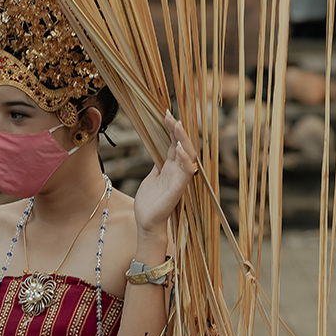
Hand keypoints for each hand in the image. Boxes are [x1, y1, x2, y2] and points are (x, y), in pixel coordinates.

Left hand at [133, 111, 198, 237]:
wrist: (146, 221)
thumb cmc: (149, 201)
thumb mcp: (152, 176)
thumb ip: (158, 164)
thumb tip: (157, 149)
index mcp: (170, 166)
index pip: (173, 143)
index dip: (171, 129)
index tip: (166, 114)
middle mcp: (177, 170)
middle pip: (182, 145)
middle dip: (177, 130)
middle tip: (170, 116)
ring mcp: (180, 178)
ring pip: (188, 155)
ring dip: (182, 140)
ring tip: (177, 126)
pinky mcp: (180, 188)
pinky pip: (187, 171)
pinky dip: (185, 160)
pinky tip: (178, 149)